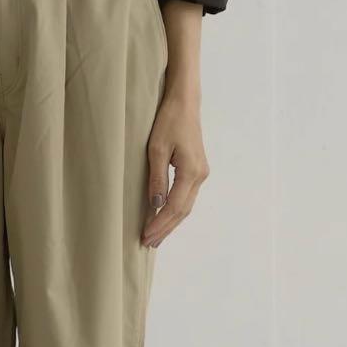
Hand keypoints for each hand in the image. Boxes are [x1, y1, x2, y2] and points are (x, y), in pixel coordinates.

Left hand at [142, 93, 209, 247]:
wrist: (185, 103)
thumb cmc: (169, 121)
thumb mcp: (156, 149)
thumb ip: (157, 179)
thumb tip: (155, 206)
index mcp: (191, 171)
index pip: (174, 207)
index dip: (159, 224)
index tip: (146, 236)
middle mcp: (200, 176)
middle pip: (182, 211)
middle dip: (165, 229)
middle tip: (148, 244)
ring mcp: (201, 173)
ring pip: (186, 206)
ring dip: (170, 223)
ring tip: (155, 237)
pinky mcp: (197, 170)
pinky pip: (186, 197)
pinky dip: (175, 211)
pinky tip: (164, 218)